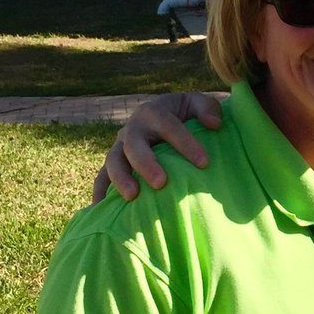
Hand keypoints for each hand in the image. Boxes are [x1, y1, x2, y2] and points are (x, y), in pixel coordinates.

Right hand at [92, 91, 223, 203]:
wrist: (162, 114)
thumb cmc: (185, 113)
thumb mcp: (197, 103)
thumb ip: (208, 108)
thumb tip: (213, 124)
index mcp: (155, 111)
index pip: (169, 126)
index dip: (186, 144)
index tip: (204, 163)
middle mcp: (134, 127)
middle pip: (134, 145)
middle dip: (146, 164)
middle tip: (161, 183)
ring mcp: (120, 145)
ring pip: (113, 160)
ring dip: (121, 178)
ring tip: (132, 197)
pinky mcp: (113, 162)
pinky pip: (101, 177)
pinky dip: (99, 192)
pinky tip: (101, 210)